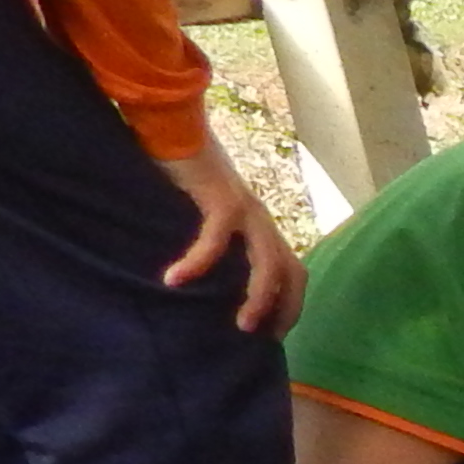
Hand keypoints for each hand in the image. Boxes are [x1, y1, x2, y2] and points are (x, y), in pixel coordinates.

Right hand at [155, 138, 301, 335]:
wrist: (171, 123)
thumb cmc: (181, 171)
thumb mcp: (201, 213)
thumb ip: (210, 240)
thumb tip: (198, 282)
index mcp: (259, 224)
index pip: (292, 271)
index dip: (289, 305)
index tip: (272, 336)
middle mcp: (261, 219)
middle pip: (292, 272)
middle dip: (285, 310)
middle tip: (263, 340)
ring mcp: (246, 209)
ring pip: (268, 263)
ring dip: (258, 298)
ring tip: (239, 327)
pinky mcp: (221, 198)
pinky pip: (216, 239)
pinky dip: (198, 263)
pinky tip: (173, 280)